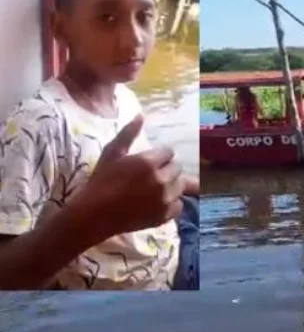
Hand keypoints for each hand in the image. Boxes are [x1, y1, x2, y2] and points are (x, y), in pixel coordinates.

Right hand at [68, 114, 184, 241]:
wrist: (94, 214)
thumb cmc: (100, 181)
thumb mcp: (111, 153)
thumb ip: (128, 134)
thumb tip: (141, 116)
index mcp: (149, 162)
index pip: (169, 152)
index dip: (159, 156)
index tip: (148, 162)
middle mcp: (161, 179)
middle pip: (177, 168)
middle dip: (166, 169)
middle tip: (150, 175)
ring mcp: (165, 199)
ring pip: (181, 185)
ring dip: (171, 184)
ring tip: (154, 188)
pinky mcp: (165, 215)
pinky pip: (179, 205)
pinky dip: (171, 203)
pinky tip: (157, 202)